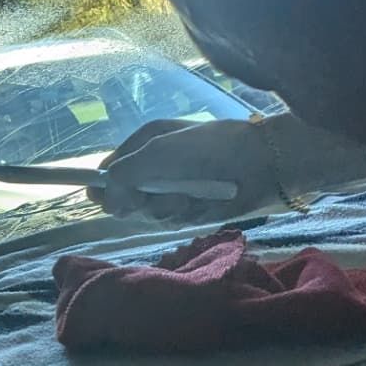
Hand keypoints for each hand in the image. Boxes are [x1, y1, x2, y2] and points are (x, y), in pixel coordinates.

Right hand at [88, 117, 278, 221]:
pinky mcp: (192, 209)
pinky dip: (185, 215)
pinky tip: (201, 205)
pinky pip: (174, 221)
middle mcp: (156, 168)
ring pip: (150, 213)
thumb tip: (103, 199)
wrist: (261, 162)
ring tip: (190, 197)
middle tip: (156, 198)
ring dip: (167, 208)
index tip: (103, 200)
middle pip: (126, 198)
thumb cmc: (209, 148)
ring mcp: (173, 189)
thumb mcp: (160, 152)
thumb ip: (126, 173)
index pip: (110, 170)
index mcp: (145, 144)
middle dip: (141, 201)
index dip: (104, 187)